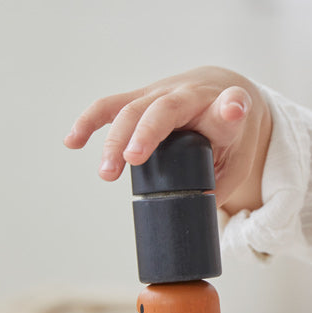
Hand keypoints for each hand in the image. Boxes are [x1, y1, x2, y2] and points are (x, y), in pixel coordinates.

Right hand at [64, 66, 271, 213]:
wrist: (221, 89)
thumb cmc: (230, 132)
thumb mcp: (239, 158)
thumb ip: (221, 186)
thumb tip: (193, 223)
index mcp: (224, 111)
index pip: (232, 105)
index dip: (231, 107)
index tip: (232, 109)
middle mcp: (191, 95)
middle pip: (164, 109)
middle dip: (145, 132)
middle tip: (130, 161)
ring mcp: (162, 93)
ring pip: (133, 108)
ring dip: (115, 139)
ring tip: (108, 173)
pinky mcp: (141, 96)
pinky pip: (111, 106)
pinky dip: (89, 121)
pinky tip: (72, 142)